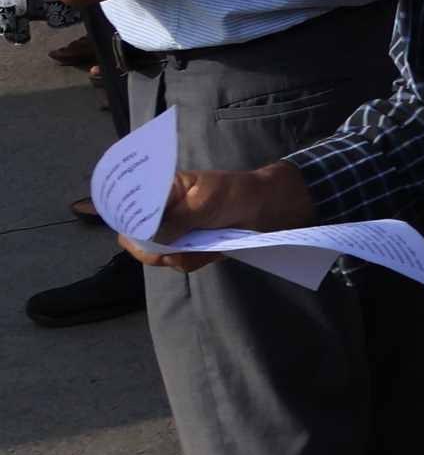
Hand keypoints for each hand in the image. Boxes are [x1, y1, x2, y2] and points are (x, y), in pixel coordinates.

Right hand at [122, 159, 313, 270]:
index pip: (128, 206)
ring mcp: (175, 234)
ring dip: (180, 254)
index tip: (131, 235)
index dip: (123, 220)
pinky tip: (212, 249)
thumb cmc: (237, 193)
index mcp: (162, 191)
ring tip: (204, 241)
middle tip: (172, 247)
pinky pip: (180, 263)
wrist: (269, 209)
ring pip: (158, 256)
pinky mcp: (189, 249)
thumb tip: (148, 239)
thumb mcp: (206, 200)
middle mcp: (162, 214)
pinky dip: (196, 260)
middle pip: (135, 240)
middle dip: (151, 248)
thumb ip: (177, 218)